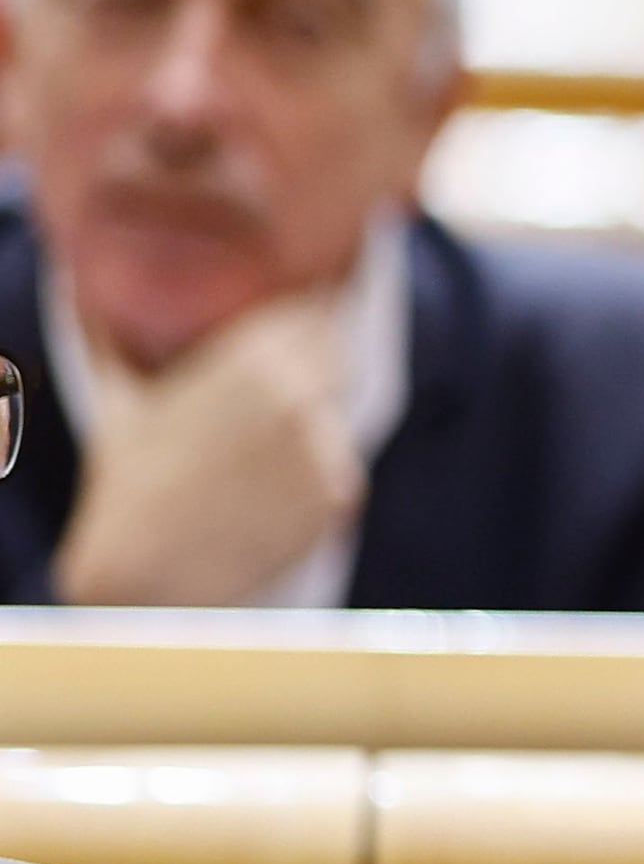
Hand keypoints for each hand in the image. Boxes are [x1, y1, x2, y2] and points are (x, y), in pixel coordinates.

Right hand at [54, 292, 364, 609]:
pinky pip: (340, 474)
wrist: (145, 575)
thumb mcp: (122, 401)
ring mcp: (325, 446)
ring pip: (336, 421)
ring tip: (248, 470)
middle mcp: (297, 396)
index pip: (311, 315)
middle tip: (264, 414)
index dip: (298, 326)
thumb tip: (83, 288)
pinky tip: (263, 502)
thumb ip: (116, 338)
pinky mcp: (340, 496)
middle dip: (311, 374)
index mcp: (251, 360)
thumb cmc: (128, 486)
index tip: (282, 341)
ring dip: (309, 436)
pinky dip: (313, 485)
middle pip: (336, 360)